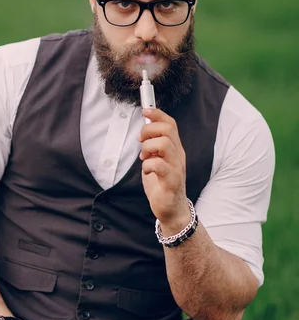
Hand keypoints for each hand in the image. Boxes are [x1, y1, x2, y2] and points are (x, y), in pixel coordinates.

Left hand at [139, 108, 190, 233]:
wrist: (171, 208)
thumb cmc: (161, 183)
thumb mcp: (156, 160)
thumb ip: (152, 146)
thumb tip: (144, 129)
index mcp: (175, 148)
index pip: (171, 124)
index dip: (157, 114)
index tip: (145, 111)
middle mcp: (178, 155)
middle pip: (167, 129)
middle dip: (149, 130)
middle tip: (141, 141)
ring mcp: (176, 167)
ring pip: (163, 144)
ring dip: (148, 148)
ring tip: (144, 157)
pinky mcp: (171, 181)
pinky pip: (159, 165)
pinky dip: (148, 165)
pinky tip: (146, 170)